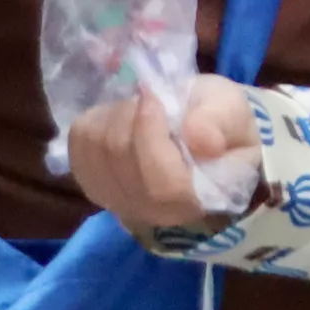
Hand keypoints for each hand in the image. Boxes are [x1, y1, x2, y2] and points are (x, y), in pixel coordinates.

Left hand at [64, 76, 258, 227]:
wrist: (203, 137)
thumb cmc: (222, 125)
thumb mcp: (231, 112)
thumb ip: (218, 123)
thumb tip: (201, 142)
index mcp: (196, 199)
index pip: (162, 183)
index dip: (149, 135)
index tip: (152, 97)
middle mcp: (154, 212)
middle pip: (121, 163)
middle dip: (129, 115)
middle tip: (147, 97)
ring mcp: (120, 202)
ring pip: (95, 153)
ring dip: (111, 117)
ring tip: (135, 109)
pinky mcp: (95, 186)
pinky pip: (78, 149)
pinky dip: (92, 124)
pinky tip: (116, 119)